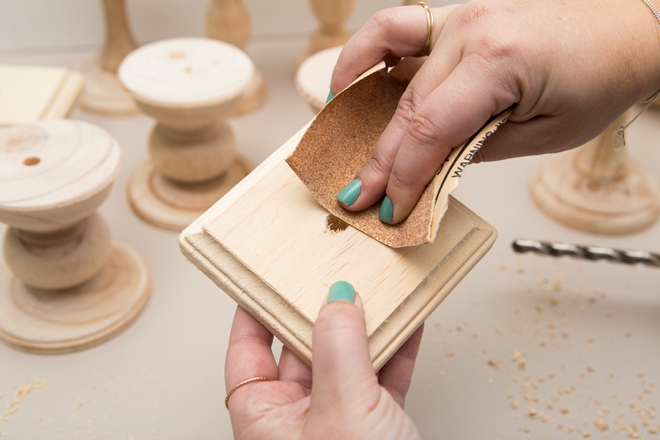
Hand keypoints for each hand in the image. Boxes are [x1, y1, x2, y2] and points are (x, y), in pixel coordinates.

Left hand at [225, 282, 423, 439]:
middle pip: (302, 348)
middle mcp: (297, 420)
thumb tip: (337, 299)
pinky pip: (384, 378)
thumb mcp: (344, 412)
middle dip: (320, 311)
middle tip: (332, 270)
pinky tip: (409, 323)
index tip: (264, 275)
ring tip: (376, 288)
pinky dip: (398, 350)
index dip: (253, 311)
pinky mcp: (377, 428)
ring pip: (348, 360)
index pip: (247, 351)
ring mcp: (339, 423)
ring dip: (367, 327)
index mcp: (264, 420)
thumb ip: (339, 351)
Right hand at [331, 0, 659, 223]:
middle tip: (363, 195)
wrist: (628, 29)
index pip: (431, 132)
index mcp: (499, 61)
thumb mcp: (544, 134)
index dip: (404, 179)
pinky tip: (352, 80)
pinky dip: (367, 53)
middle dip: (383, 161)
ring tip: (338, 134)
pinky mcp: (457, 15)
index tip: (392, 209)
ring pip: (390, 66)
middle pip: (407, 108)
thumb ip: (477, 150)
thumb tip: (428, 171)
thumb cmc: (600, 77)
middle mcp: (471, 30)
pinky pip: (398, 29)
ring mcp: (460, 16)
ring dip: (359, 103)